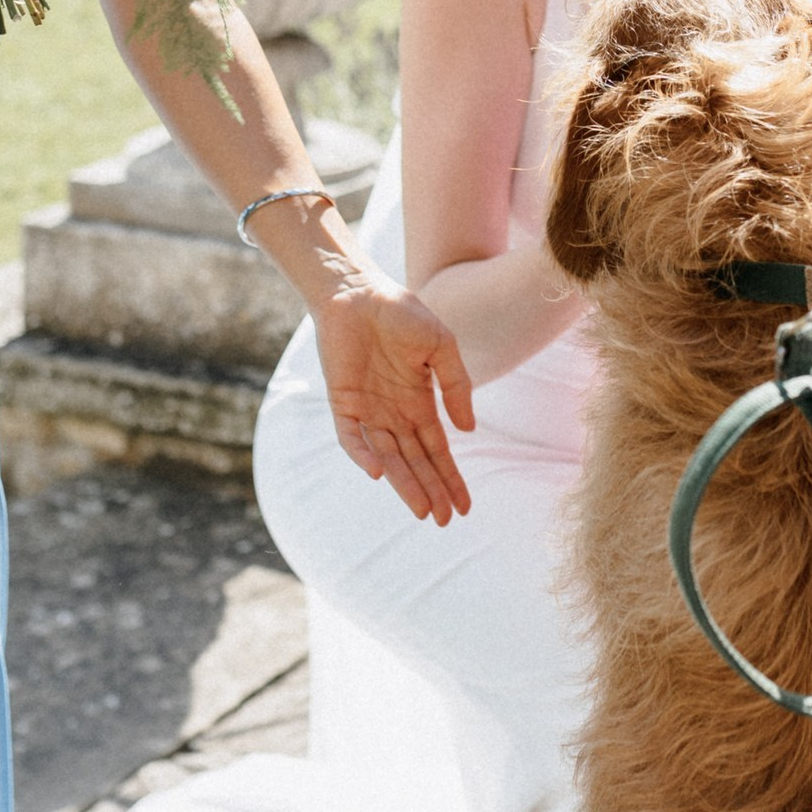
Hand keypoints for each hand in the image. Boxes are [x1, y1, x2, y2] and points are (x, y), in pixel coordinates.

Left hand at [312, 268, 478, 524]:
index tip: (465, 506)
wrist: (358, 291)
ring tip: (422, 510)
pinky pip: (352, 436)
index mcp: (420, 402)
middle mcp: (394, 413)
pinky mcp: (342, 403)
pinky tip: (378, 472)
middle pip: (415, 461)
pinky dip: (363, 454)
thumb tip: (469, 430)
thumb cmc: (401, 313)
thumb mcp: (441, 346)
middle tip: (444, 520)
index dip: (451, 477)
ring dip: (404, 483)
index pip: (438, 449)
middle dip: (431, 490)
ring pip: (388, 457)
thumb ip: (457, 385)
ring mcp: (368, 410)